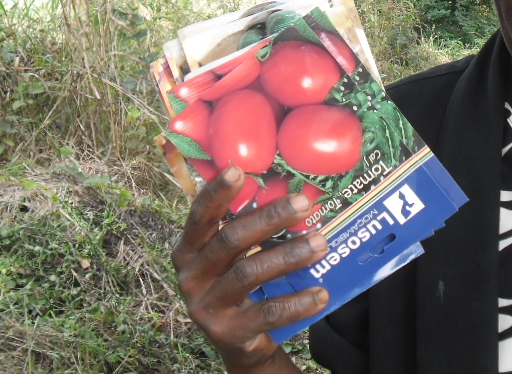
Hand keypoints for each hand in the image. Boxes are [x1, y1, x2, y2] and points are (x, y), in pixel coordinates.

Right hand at [172, 166, 329, 373]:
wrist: (239, 340)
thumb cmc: (239, 283)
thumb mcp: (234, 256)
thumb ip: (248, 228)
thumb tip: (291, 193)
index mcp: (189, 250)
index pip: (200, 216)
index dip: (217, 193)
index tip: (238, 170)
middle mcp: (192, 276)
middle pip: (231, 240)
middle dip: (270, 219)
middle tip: (304, 204)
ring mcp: (206, 306)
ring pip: (249, 273)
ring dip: (289, 256)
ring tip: (321, 243)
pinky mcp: (228, 332)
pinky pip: (267, 312)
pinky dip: (297, 302)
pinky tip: (321, 292)